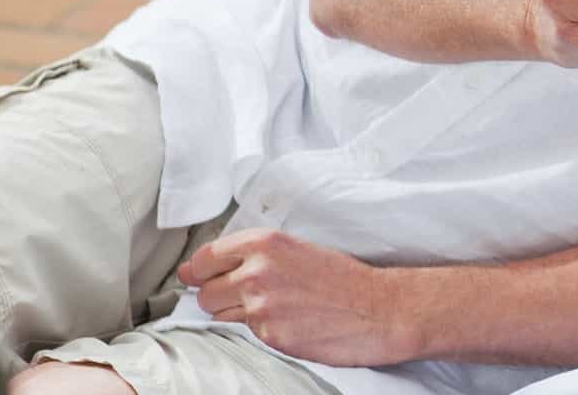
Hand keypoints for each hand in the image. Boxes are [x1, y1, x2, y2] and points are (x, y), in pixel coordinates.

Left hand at [178, 230, 416, 367]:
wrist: (379, 308)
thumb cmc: (344, 279)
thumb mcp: (298, 250)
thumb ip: (254, 256)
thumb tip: (204, 270)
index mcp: (265, 243)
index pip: (204, 258)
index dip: (200, 271)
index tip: (199, 276)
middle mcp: (257, 271)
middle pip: (204, 291)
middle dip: (219, 297)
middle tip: (249, 297)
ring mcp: (261, 305)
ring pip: (218, 315)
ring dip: (237, 315)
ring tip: (274, 308)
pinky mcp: (269, 334)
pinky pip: (246, 334)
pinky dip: (262, 331)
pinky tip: (289, 323)